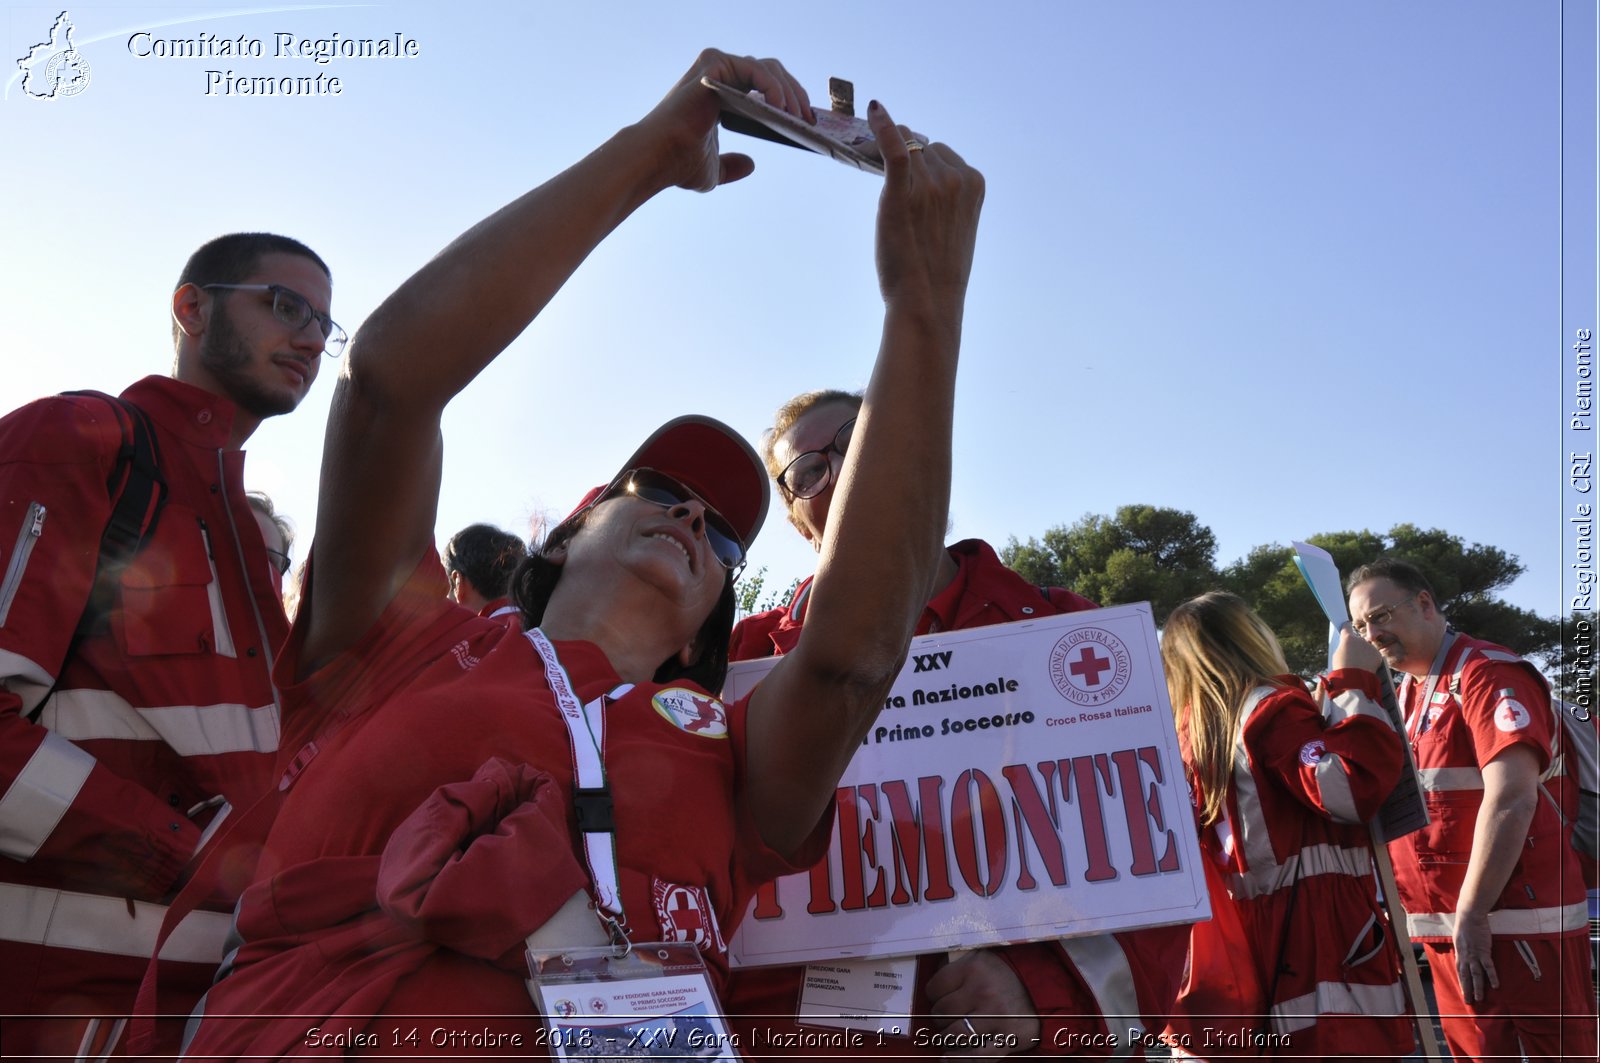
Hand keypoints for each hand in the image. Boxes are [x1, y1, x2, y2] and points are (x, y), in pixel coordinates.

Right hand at [638, 49, 812, 192]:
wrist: (657, 160)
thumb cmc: (678, 165)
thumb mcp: (712, 171)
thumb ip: (730, 166)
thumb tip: (751, 164)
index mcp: (722, 94)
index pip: (764, 86)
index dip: (788, 100)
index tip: (806, 121)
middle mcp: (719, 75)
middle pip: (771, 73)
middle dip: (795, 95)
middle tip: (809, 119)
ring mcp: (716, 67)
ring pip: (768, 68)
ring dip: (790, 92)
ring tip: (799, 117)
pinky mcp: (714, 65)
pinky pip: (755, 70)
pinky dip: (773, 86)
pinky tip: (781, 108)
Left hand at [867, 102, 985, 315]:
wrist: (927, 300)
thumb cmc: (937, 268)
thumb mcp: (955, 224)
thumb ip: (945, 193)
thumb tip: (917, 163)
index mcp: (974, 182)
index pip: (941, 152)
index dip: (921, 164)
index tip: (909, 181)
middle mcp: (955, 178)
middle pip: (922, 147)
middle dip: (906, 160)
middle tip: (891, 185)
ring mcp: (929, 184)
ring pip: (904, 147)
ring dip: (888, 154)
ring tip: (877, 177)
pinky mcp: (901, 192)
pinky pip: (894, 148)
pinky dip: (883, 125)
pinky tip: (875, 111)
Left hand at [925, 949, 1039, 1057]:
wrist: (1041, 990)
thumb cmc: (1003, 976)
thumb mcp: (979, 959)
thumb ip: (954, 967)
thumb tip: (932, 986)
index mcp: (973, 969)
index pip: (934, 989)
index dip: (933, 996)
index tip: (939, 998)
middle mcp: (983, 991)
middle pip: (941, 1014)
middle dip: (941, 1018)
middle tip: (949, 1017)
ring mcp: (995, 1017)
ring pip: (954, 1035)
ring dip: (948, 1038)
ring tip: (950, 1035)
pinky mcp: (1007, 1038)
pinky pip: (976, 1055)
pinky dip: (959, 1059)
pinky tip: (948, 1058)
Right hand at [1331, 623, 1383, 671]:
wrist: (1354, 681)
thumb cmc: (1342, 669)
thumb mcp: (1337, 656)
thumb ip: (1343, 648)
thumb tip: (1347, 647)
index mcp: (1348, 639)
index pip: (1347, 627)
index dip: (1346, 627)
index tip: (1346, 626)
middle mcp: (1360, 640)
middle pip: (1358, 640)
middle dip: (1356, 646)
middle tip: (1352, 656)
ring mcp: (1370, 647)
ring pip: (1366, 648)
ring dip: (1364, 653)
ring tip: (1359, 664)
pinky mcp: (1377, 655)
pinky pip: (1373, 655)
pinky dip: (1371, 659)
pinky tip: (1366, 666)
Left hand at [1452, 909, 1498, 1003]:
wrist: (1469, 916)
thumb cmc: (1465, 925)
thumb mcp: (1459, 938)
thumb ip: (1462, 948)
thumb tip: (1463, 955)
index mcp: (1459, 953)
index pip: (1460, 971)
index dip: (1461, 983)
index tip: (1463, 992)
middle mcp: (1465, 956)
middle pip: (1465, 976)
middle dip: (1467, 990)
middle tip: (1468, 1002)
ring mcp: (1474, 955)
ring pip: (1476, 975)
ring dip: (1478, 988)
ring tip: (1479, 999)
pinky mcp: (1484, 951)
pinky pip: (1488, 966)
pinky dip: (1492, 976)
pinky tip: (1495, 986)